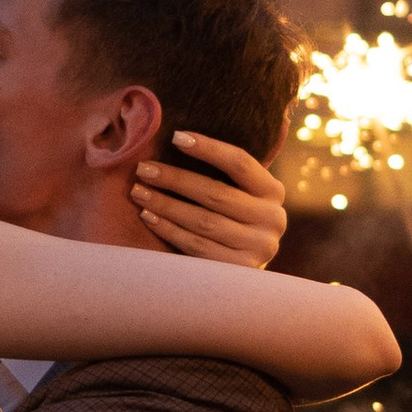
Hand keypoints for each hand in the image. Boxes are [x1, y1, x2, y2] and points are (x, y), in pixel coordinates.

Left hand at [132, 131, 287, 268]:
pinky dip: (168, 230)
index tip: (175, 137)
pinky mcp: (238, 270)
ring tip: (138, 191)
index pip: (240, 163)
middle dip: (175, 179)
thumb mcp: (239, 193)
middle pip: (216, 193)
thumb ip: (222, 173)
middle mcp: (273, 219)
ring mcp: (259, 247)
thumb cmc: (232, 218)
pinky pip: (196, 246)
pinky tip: (148, 217)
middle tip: (143, 169)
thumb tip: (177, 138)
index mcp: (273, 192)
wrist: (243, 273)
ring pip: (203, 221)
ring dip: (165, 205)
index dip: (208, 148)